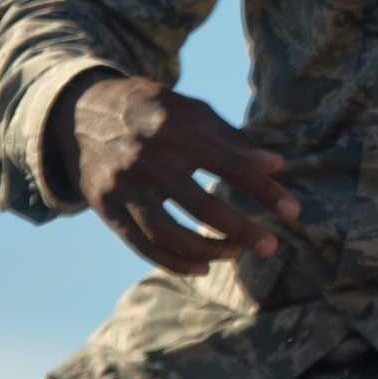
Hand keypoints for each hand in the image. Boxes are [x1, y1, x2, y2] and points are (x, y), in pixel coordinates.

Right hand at [50, 73, 300, 275]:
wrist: (84, 111)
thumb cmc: (155, 110)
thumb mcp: (193, 111)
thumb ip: (233, 140)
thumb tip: (276, 165)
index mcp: (177, 129)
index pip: (231, 167)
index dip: (265, 191)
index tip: (293, 212)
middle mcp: (148, 160)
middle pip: (202, 206)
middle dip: (241, 229)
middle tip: (271, 245)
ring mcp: (123, 186)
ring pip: (169, 234)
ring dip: (207, 251)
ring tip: (236, 254)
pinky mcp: (106, 207)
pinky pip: (142, 245)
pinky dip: (173, 262)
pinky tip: (201, 268)